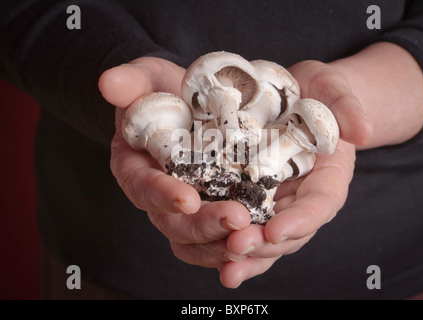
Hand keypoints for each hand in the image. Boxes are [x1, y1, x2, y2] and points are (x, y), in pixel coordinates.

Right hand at [99, 57, 250, 268]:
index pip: (142, 188)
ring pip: (198, 241)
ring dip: (224, 244)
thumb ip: (132, 82)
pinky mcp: (215, 208)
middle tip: (238, 219)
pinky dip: (241, 242)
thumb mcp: (148, 79)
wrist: (189, 102)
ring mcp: (189, 206)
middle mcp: (160, 196)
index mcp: (136, 168)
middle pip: (174, 224)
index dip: (161, 196)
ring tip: (255, 236)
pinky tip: (265, 237)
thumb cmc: (165, 91)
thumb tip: (108, 82)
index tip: (187, 199)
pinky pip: (223, 236)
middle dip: (204, 225)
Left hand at [218, 60, 371, 287]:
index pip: (318, 206)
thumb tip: (363, 132)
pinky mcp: (249, 196)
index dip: (300, 220)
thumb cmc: (318, 94)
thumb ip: (347, 108)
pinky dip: (221, 240)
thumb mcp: (333, 91)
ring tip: (223, 267)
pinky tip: (201, 249)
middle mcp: (301, 198)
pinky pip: (239, 224)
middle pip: (286, 232)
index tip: (276, 230)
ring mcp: (274, 201)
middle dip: (262, 244)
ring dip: (242, 255)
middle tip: (236, 247)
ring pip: (261, 237)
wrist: (298, 97)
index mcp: (327, 179)